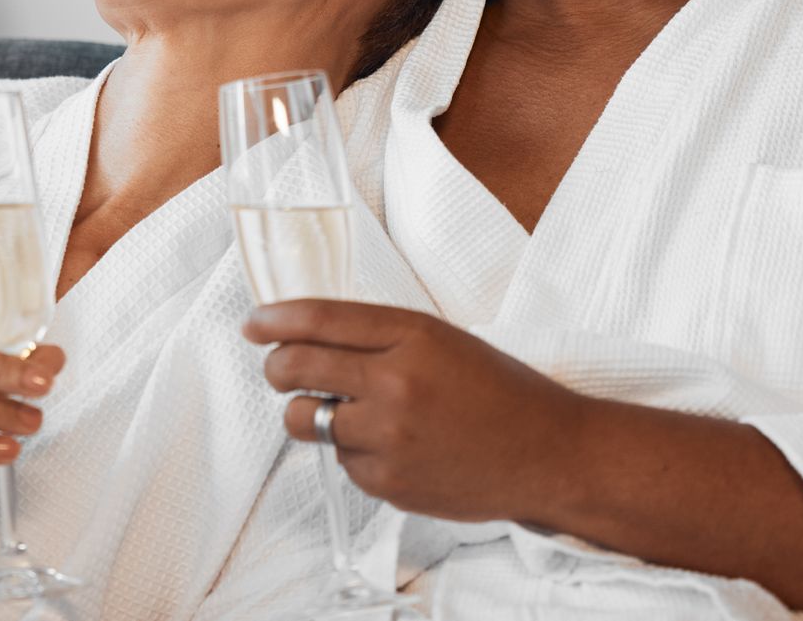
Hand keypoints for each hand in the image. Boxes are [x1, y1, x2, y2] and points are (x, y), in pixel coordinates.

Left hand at [244, 300, 585, 524]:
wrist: (548, 453)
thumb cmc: (498, 390)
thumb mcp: (440, 339)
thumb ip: (378, 336)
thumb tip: (308, 336)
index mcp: (410, 336)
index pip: (319, 320)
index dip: (274, 319)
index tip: (254, 322)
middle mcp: (394, 385)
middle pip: (295, 369)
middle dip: (276, 367)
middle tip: (280, 368)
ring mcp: (388, 439)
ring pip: (306, 421)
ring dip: (309, 413)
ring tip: (339, 409)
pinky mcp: (388, 483)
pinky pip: (342, 462)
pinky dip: (354, 452)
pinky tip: (392, 446)